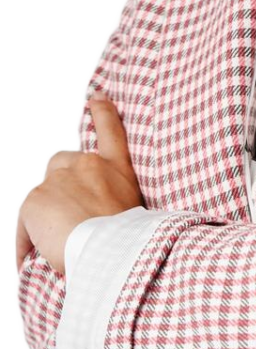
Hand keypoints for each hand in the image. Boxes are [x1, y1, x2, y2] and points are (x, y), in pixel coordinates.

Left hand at [14, 93, 144, 274]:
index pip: (110, 129)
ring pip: (42, 193)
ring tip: (53, 243)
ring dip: (45, 213)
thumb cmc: (126, 242)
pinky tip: (34, 257)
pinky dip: (27, 239)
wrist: (110, 253)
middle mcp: (89, 165)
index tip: (96, 96)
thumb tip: (86, 210)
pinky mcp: (35, 199)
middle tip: (66, 214)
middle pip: (61, 162)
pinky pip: (25, 222)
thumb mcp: (132, 209)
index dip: (102, 111)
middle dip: (59, 182)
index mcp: (117, 168)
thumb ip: (110, 196)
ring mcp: (60, 179)